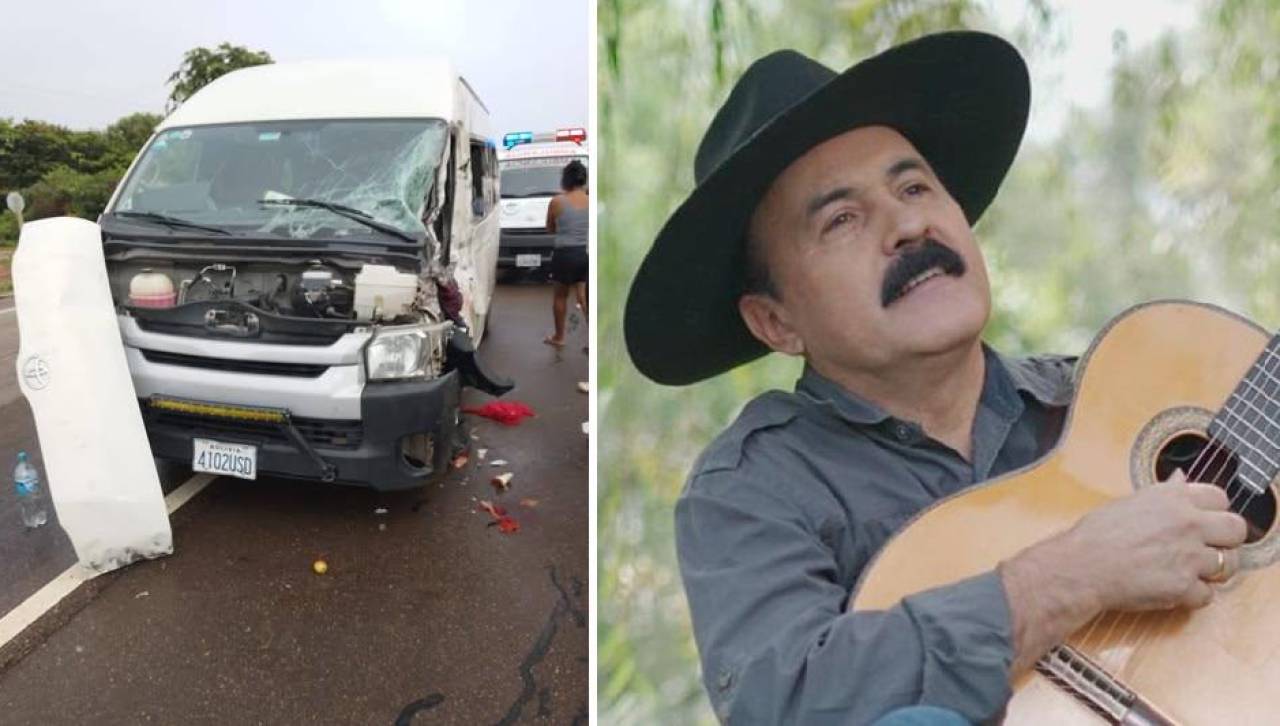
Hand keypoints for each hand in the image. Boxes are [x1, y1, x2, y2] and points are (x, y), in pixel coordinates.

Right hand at [1056, 469, 1247, 611]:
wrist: (1081, 566)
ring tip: (1190, 571)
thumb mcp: (1131, 502)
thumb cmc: (1097, 534)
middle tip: (1208, 548)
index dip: (1214, 512)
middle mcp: (1187, 523)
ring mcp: (1188, 556)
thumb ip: (1165, 492)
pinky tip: (1173, 588)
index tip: (1205, 522)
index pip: (1220, 498)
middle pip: (1236, 529)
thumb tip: (1181, 478)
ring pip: (1228, 565)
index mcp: (1173, 498)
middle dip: (1226, 540)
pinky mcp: (1184, 586)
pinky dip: (1192, 595)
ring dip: (1212, 570)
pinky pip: (1207, 594)